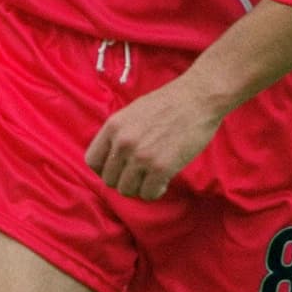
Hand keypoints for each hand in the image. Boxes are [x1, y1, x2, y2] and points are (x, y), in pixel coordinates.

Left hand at [84, 78, 221, 200]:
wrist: (198, 98)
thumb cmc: (169, 103)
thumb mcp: (133, 113)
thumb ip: (120, 134)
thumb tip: (113, 158)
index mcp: (113, 127)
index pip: (92, 161)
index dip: (105, 169)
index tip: (119, 169)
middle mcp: (122, 143)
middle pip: (109, 180)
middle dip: (124, 180)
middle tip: (140, 175)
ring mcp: (141, 156)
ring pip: (127, 190)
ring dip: (139, 188)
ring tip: (152, 178)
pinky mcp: (161, 168)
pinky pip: (148, 193)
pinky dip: (155, 191)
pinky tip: (163, 181)